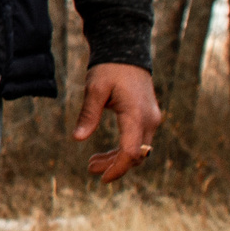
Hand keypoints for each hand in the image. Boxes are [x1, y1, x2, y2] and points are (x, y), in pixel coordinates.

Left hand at [74, 62, 161, 181]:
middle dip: (114, 166)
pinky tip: (106, 153)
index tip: (101, 178)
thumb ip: (88, 114)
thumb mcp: (94, 89)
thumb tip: (78, 138)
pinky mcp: (148, 117)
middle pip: (135, 155)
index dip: (117, 168)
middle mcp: (149, 120)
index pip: (130, 152)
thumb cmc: (109, 69)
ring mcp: (151, 119)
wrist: (126, 52)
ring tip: (93, 162)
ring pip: (138, 150)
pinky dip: (123, 149)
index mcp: (136, 115)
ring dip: (117, 159)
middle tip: (90, 168)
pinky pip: (139, 141)